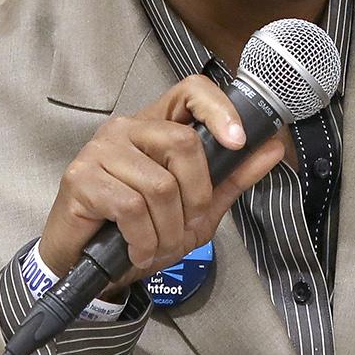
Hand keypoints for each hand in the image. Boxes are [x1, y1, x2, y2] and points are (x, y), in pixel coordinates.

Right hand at [39, 75, 286, 293]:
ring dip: (168, 230)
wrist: (86, 263)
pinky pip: (130, 207)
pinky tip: (138, 250)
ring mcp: (100, 150)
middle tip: (186, 226)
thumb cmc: (138, 230)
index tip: (238, 141)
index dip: (219, 109)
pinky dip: (144, 239)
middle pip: (182, 144)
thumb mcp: (196, 209)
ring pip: (159, 185)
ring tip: (159, 246)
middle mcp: (127, 128)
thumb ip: (231, 177)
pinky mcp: (81, 177)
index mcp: (157, 126)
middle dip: (196, 197)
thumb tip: (272, 148)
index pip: (191, 90)